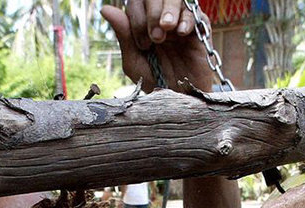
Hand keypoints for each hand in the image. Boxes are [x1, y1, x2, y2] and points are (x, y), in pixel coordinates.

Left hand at [101, 0, 216, 92]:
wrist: (178, 101)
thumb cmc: (154, 82)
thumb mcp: (134, 61)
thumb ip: (124, 34)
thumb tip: (105, 9)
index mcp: (143, 23)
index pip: (137, 1)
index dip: (138, 17)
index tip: (142, 44)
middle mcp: (161, 19)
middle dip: (153, 13)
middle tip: (155, 38)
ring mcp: (180, 23)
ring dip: (169, 10)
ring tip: (167, 29)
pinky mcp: (199, 31)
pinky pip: (195, 13)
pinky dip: (187, 19)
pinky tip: (181, 32)